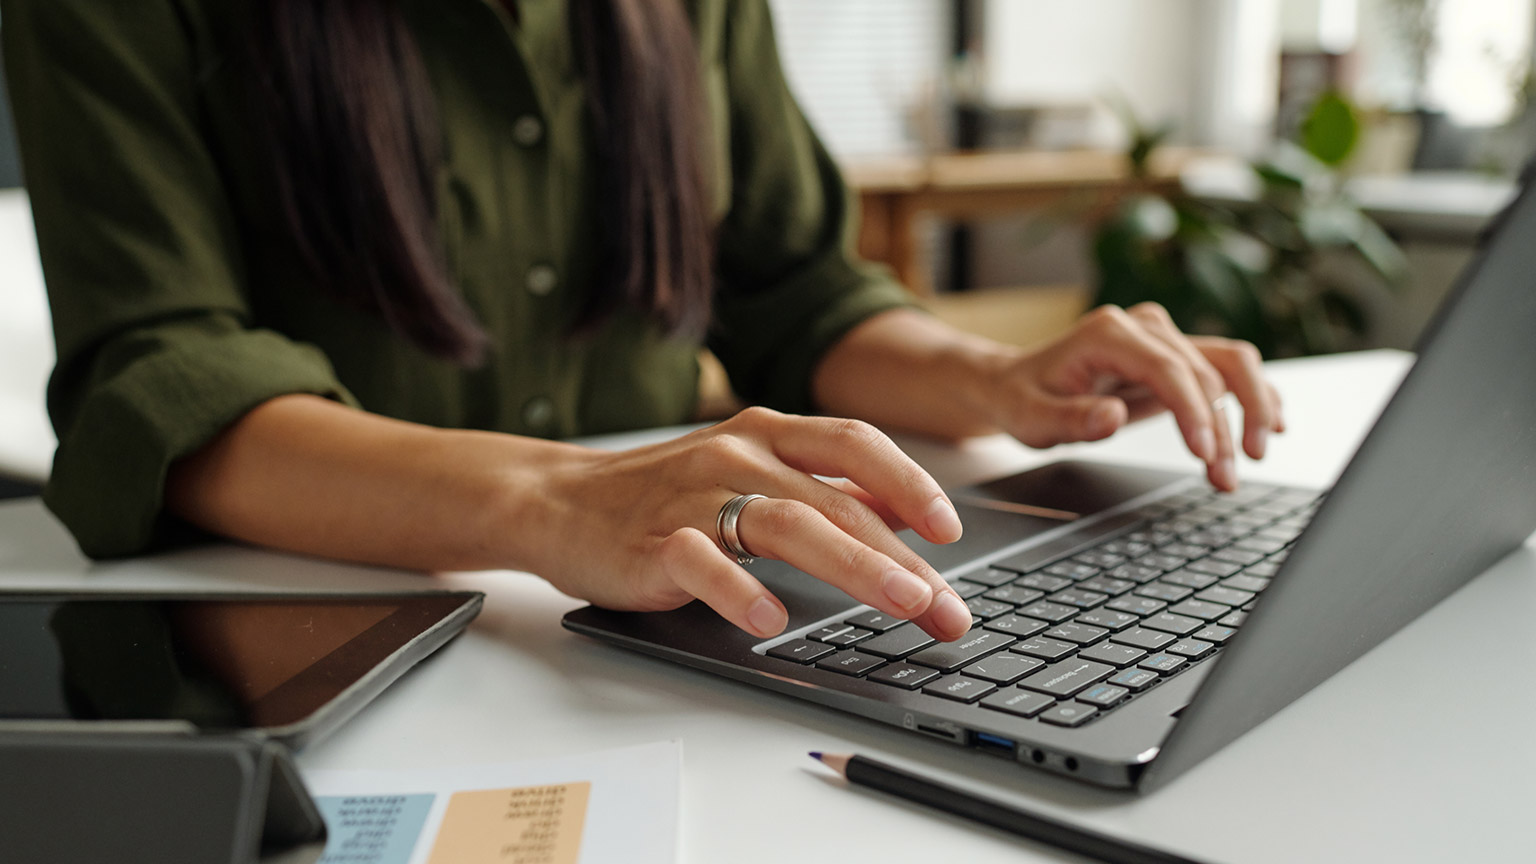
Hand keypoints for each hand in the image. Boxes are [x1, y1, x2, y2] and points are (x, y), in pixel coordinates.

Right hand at [526, 407, 973, 640]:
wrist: (556, 500)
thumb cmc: (663, 494)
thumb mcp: (750, 472)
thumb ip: (823, 487)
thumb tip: (904, 512)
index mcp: (766, 433)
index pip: (854, 443)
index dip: (910, 483)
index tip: (950, 530)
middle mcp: (737, 454)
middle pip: (837, 500)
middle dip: (903, 557)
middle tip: (947, 607)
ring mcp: (694, 496)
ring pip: (786, 523)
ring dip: (854, 564)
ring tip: (901, 603)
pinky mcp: (652, 542)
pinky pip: (701, 562)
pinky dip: (738, 591)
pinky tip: (770, 622)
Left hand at [989, 303, 1285, 489]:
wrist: (1018, 383)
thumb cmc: (1024, 399)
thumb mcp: (1031, 418)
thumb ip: (1070, 419)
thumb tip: (1112, 416)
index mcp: (1108, 333)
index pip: (1168, 369)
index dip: (1193, 412)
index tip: (1205, 454)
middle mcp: (1144, 326)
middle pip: (1206, 372)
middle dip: (1222, 429)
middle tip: (1225, 478)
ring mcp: (1164, 337)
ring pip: (1230, 365)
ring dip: (1249, 411)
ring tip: (1250, 459)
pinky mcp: (1177, 355)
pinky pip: (1228, 368)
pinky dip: (1254, 395)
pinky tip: (1272, 425)